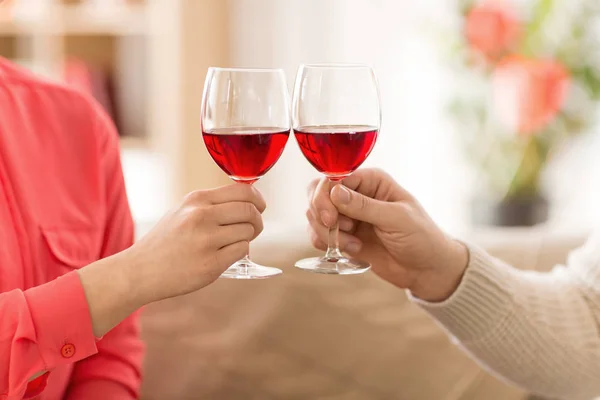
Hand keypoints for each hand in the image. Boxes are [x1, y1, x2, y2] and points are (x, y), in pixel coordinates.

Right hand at [80, 183, 264, 335]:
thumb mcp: (183, 211)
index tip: (260, 207)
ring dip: (246, 239)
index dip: (258, 199)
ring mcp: (206, 240)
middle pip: (250, 211)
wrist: (140, 271)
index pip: (243, 190)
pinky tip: (223, 256)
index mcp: (196, 199)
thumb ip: (212, 204)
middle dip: (257, 221)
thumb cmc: (165, 241)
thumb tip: (248, 201)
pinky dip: (239, 254)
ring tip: (230, 245)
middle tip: (253, 229)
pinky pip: (242, 251)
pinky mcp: (211, 263)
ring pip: (248, 232)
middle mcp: (201, 215)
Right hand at [306, 168, 467, 301]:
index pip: (334, 177)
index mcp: (372, 181)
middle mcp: (356, 194)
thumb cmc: (421, 237)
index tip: (330, 218)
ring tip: (353, 244)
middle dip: (320, 213)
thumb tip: (335, 192)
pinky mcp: (343, 235)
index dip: (325, 196)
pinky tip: (352, 250)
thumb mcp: (397, 219)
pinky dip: (326, 243)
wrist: (426, 269)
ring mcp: (348, 215)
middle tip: (334, 229)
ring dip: (326, 232)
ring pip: (315, 215)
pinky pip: (318, 234)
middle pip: (318, 193)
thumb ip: (365, 206)